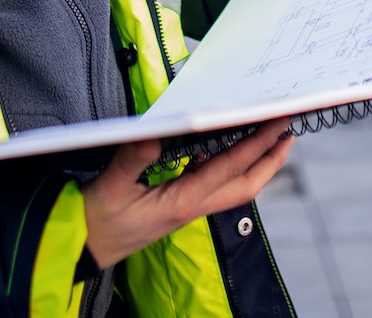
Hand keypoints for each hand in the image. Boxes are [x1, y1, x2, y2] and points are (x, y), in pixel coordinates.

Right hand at [82, 120, 294, 267]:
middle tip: (288, 133)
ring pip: (231, 187)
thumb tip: (153, 134)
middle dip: (270, 160)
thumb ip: (131, 160)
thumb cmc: (95, 221)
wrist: (82, 248)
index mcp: (181, 202)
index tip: (277, 124)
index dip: (257, 145)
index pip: (229, 169)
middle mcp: (191, 207)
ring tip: (266, 139)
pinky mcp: (177, 208)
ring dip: (253, 164)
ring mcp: (186, 209)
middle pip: (244, 186)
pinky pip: (212, 186)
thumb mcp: (109, 188)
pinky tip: (221, 150)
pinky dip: (226, 167)